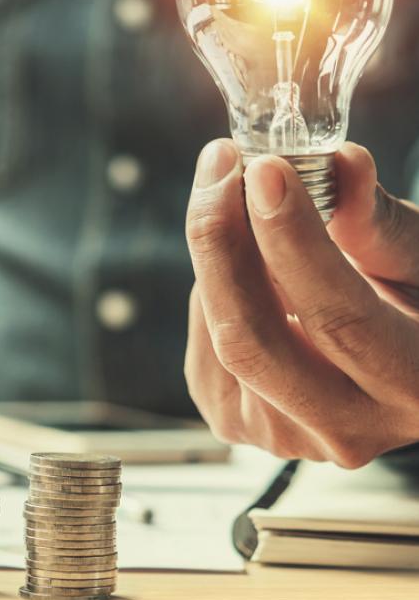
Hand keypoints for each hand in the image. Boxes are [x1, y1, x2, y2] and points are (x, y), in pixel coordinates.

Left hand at [185, 139, 418, 466]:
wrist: (398, 377)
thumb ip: (380, 225)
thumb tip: (342, 165)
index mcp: (413, 388)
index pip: (337, 316)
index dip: (291, 239)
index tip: (265, 170)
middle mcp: (344, 430)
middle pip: (249, 337)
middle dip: (221, 239)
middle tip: (220, 164)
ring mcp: (282, 435)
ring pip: (216, 333)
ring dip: (218, 255)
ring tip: (243, 205)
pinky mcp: (237, 423)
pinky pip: (201, 343)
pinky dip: (214, 292)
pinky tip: (246, 272)